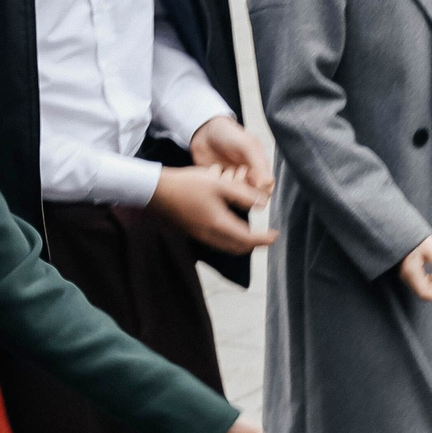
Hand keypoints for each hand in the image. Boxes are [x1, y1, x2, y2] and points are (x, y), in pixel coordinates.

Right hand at [151, 165, 276, 254]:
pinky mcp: (191, 232)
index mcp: (218, 224)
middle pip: (237, 248)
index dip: (264, 239)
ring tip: (253, 234)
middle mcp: (209, 234)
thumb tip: (262, 204)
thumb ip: (243, 195)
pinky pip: (216, 242)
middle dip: (254, 244)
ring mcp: (198, 235)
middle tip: (267, 237)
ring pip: (226, 246)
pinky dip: (229, 240)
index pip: (247, 239)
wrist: (155, 191)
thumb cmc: (188, 184)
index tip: (276, 235)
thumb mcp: (220, 184)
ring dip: (241, 243)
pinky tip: (232, 228)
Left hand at [191, 115, 272, 197]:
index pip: (267, 188)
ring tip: (224, 170)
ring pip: (235, 194)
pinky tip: (215, 170)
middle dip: (242, 186)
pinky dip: (217, 183)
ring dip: (229, 184)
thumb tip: (266, 184)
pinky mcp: (218, 182)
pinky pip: (219, 191)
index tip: (251, 181)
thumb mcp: (248, 145)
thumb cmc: (229, 134)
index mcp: (260, 167)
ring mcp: (232, 180)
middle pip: (251, 194)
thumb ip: (259, 163)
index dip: (260, 189)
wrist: (204, 132)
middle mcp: (247, 176)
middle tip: (235, 173)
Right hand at [399, 235, 431, 301]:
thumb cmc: (415, 237)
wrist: (400, 230)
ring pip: (423, 287)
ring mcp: (407, 273)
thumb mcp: (431, 249)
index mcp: (411, 271)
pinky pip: (421, 281)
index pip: (424, 292)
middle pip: (424, 291)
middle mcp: (407, 276)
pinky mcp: (409, 270)